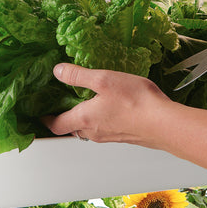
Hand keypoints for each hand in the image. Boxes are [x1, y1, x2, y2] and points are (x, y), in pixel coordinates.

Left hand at [41, 63, 172, 145]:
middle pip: (73, 128)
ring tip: (87, 103)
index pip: (57, 125)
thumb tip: (58, 71)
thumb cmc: (135, 101)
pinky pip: (106, 129)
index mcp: (85, 118)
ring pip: (90, 129)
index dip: (47, 119)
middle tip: (64, 104)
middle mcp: (95, 132)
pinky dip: (101, 119)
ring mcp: (111, 136)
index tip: (42, 114)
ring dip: (85, 118)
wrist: (164, 123)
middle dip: (66, 118)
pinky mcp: (125, 135)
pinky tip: (112, 107)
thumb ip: (78, 75)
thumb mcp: (103, 79)